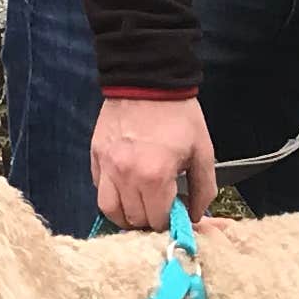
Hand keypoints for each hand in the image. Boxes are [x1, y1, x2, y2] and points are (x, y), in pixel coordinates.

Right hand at [92, 92, 216, 230]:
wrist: (147, 78)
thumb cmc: (178, 114)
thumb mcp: (202, 151)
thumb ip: (203, 189)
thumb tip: (195, 215)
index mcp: (155, 176)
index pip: (157, 219)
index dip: (170, 220)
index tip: (176, 211)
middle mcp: (126, 175)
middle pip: (134, 218)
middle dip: (150, 218)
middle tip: (160, 207)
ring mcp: (107, 165)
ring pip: (109, 209)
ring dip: (126, 214)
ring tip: (139, 205)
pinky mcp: (95, 155)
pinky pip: (99, 187)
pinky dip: (112, 194)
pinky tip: (126, 186)